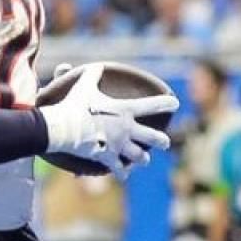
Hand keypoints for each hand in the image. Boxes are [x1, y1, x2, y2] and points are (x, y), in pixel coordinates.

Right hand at [40, 65, 177, 178]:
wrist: (64, 128)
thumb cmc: (75, 105)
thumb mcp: (84, 86)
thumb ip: (92, 74)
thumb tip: (97, 65)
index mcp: (125, 110)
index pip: (152, 105)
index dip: (166, 104)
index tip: (176, 104)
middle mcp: (127, 129)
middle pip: (153, 138)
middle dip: (161, 141)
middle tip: (165, 142)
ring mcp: (118, 145)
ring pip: (139, 156)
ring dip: (143, 158)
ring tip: (145, 160)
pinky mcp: (107, 157)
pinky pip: (118, 169)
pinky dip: (121, 172)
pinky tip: (124, 176)